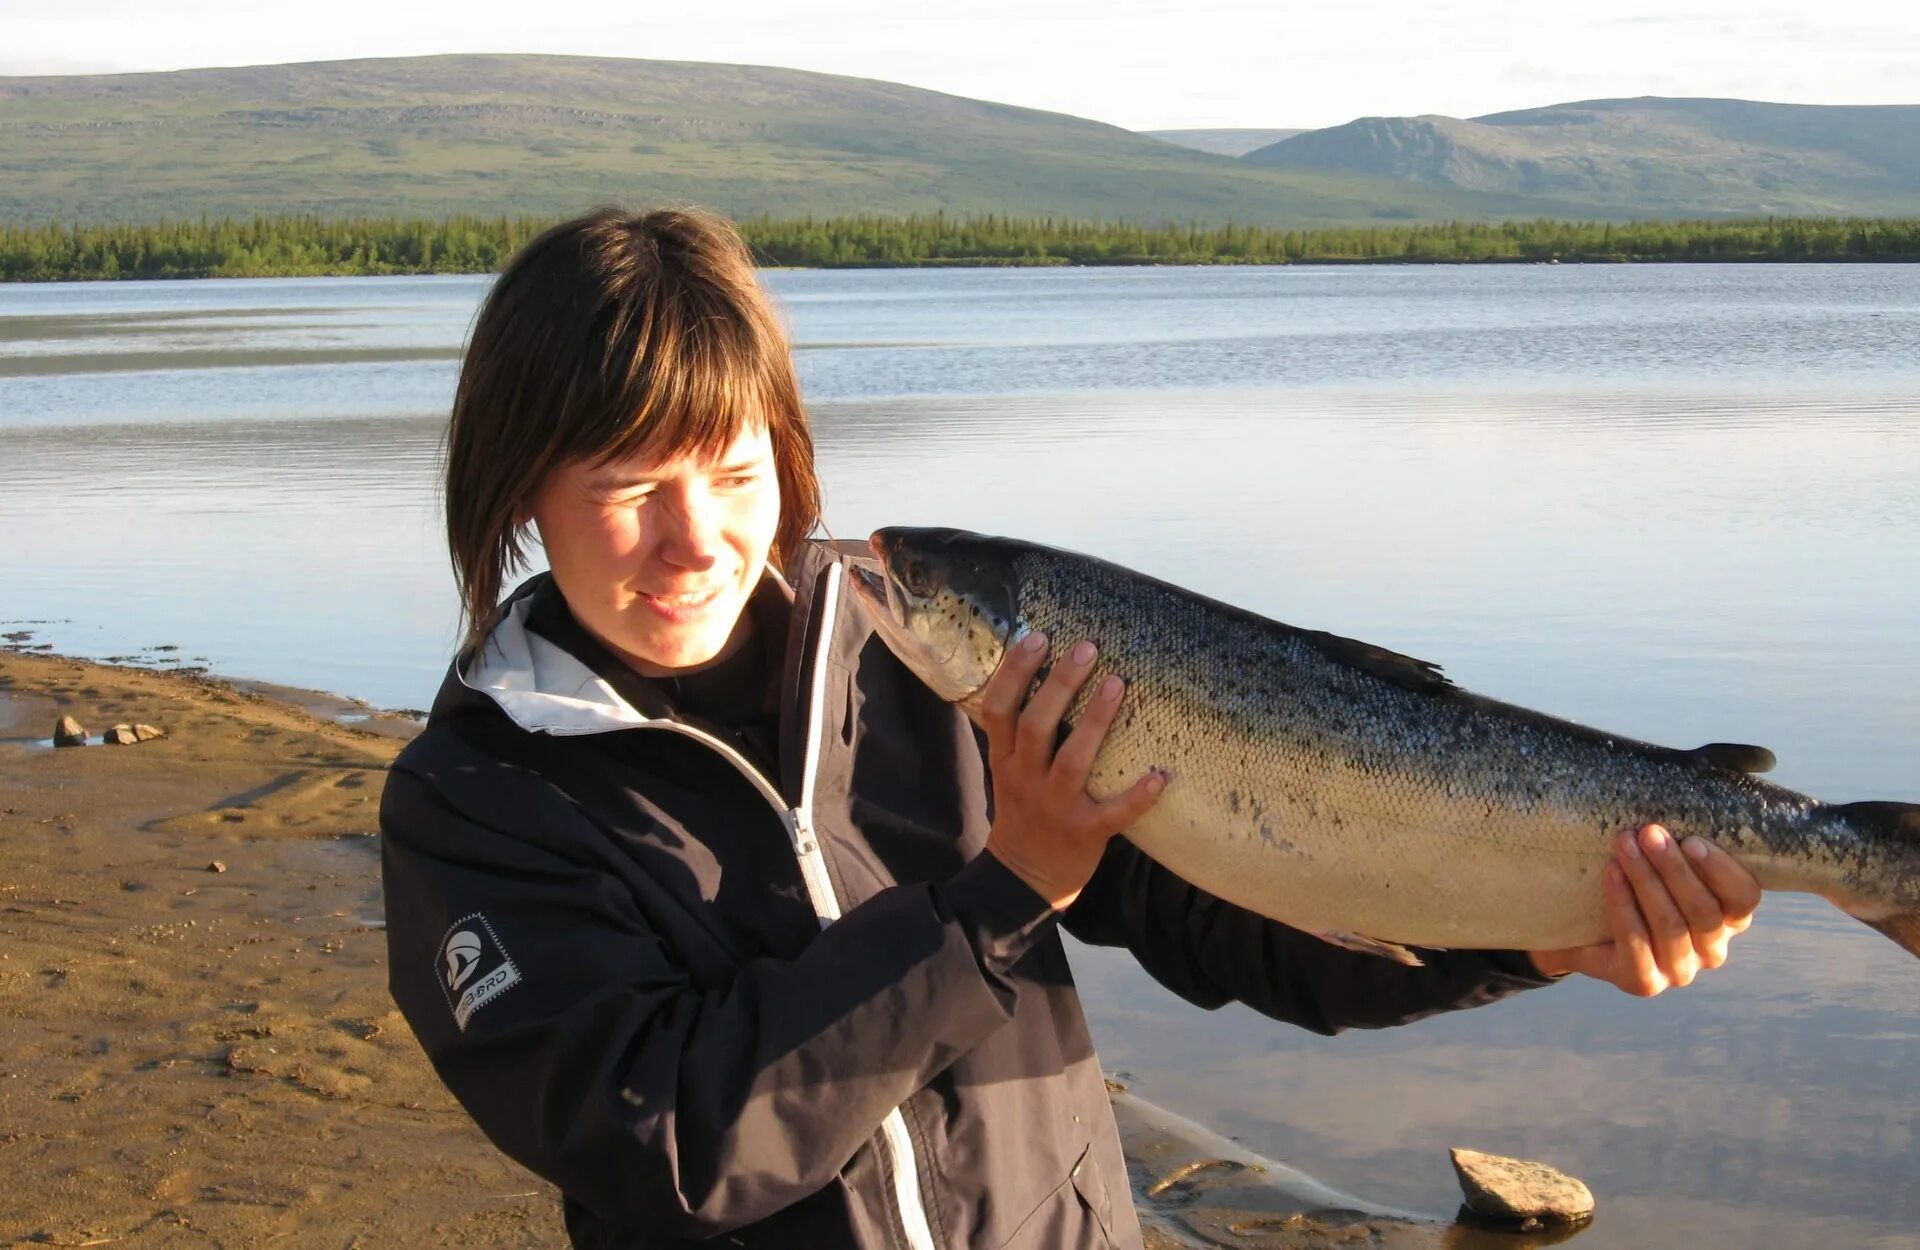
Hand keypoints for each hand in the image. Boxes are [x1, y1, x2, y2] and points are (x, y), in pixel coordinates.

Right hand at [978, 632, 1166, 910]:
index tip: (1037, 637)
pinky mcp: (1085, 833)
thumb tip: (1040, 670)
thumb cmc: (1023, 811)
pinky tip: (1161, 776)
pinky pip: (1114, 814)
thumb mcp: (1005, 769)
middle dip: (1060, 684)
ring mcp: (1056, 807)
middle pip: (1037, 726)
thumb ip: (1017, 732)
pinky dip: (1138, 796)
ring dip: (1095, 721)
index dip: (1015, 672)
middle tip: (1087, 648)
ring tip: (1118, 683)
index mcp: (1004, 760)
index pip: (998, 709)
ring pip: (1073, 761)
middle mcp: (1025, 779)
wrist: (1023, 876)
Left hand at [1529, 824, 1760, 994]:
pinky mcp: (1645, 983)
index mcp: (1728, 916)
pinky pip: (1637, 948)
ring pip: (1672, 927)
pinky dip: (1623, 908)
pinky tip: (1611, 876)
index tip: (1691, 838)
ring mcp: (1680, 969)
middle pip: (1705, 912)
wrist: (1577, 921)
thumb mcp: (1664, 846)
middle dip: (1674, 869)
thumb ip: (1701, 812)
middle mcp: (1712, 947)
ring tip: (1623, 845)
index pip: (1745, 898)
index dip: (1723, 870)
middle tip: (1647, 832)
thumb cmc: (1632, 875)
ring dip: (1646, 881)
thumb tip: (1761, 759)